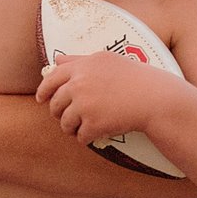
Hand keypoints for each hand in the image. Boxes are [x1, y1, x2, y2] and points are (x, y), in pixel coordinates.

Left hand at [37, 51, 169, 147]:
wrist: (154, 98)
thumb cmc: (134, 78)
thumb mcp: (106, 60)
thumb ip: (79, 60)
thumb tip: (55, 60)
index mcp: (83, 66)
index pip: (52, 78)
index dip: (44, 90)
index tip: (41, 99)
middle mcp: (80, 84)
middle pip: (55, 103)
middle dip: (59, 113)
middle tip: (67, 117)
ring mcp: (85, 105)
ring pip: (65, 123)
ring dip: (71, 128)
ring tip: (81, 128)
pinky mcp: (93, 124)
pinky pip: (80, 136)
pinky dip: (86, 138)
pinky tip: (95, 135)